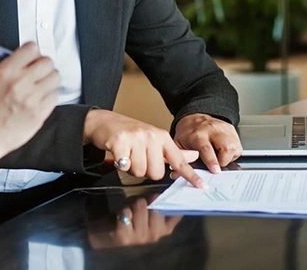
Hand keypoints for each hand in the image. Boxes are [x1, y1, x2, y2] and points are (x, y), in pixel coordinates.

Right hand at [0, 42, 58, 162]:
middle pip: (48, 62)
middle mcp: (20, 82)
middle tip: (39, 74)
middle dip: (44, 67)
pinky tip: (38, 102)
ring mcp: (31, 98)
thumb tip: (32, 56)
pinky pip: (55, 96)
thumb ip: (14, 65)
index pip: (32, 48)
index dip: (34, 54)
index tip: (34, 59)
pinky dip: (49, 97)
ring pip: (55, 77)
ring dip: (49, 81)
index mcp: (6, 71)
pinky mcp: (39, 112)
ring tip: (39, 89)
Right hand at [84, 110, 204, 188]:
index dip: (190, 175)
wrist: (105, 121)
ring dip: (131, 169)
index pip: (179, 160)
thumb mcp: (155, 140)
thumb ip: (173, 152)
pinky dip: (120, 164)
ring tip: (127, 155)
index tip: (202, 185)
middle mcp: (151, 136)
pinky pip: (124, 166)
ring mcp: (136, 138)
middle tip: (137, 158)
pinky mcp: (120, 141)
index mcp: (162, 137)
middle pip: (156, 173)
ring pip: (140, 172)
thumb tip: (194, 156)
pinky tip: (118, 154)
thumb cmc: (131, 133)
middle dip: (145, 171)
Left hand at [87, 195, 182, 248]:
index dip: (173, 199)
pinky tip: (121, 215)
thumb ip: (159, 202)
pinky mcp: (124, 237)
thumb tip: (170, 185)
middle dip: (146, 199)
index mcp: (165, 228)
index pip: (177, 212)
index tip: (169, 191)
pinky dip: (123, 209)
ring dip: (132, 203)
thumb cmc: (132, 216)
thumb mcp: (148, 208)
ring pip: (141, 207)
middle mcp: (156, 235)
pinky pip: (126, 213)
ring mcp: (140, 238)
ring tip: (128, 208)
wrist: (107, 232)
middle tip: (138, 202)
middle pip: (156, 207)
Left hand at [174, 113, 241, 172]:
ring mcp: (223, 129)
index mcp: (198, 135)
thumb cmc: (187, 134)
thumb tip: (179, 174)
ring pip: (234, 147)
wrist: (194, 119)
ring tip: (219, 158)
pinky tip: (223, 152)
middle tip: (218, 167)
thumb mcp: (179, 144)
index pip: (206, 149)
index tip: (215, 170)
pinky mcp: (231, 130)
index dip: (212, 161)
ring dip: (228, 157)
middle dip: (225, 160)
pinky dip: (232, 154)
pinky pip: (237, 147)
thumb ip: (181, 158)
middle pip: (226, 147)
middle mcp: (212, 130)